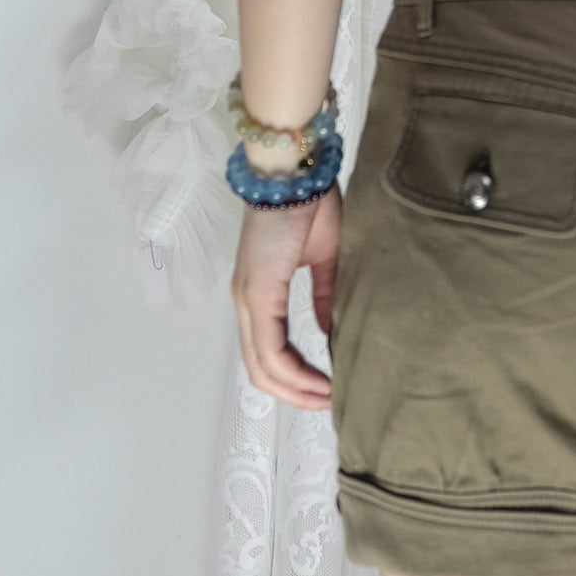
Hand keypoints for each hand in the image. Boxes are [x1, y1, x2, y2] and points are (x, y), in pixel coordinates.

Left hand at [229, 185, 340, 411]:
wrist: (295, 172)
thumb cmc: (310, 202)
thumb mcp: (324, 258)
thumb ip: (324, 296)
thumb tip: (329, 331)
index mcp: (259, 293)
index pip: (268, 352)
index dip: (296, 378)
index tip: (328, 388)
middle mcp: (246, 303)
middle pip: (260, 371)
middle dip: (295, 395)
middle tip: (329, 404)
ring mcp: (248, 300)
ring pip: (262, 368)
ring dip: (296, 390)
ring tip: (328, 399)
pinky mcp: (257, 295)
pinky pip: (271, 350)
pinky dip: (296, 373)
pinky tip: (321, 380)